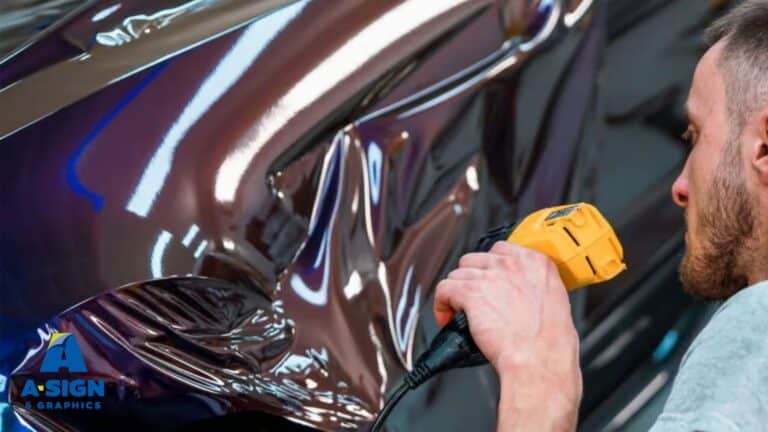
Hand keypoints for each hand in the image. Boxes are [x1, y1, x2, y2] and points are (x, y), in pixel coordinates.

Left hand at [433, 241, 580, 431]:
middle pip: (475, 260)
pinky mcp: (470, 292)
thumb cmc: (550, 342)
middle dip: (471, 279)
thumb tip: (520, 294)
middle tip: (472, 300)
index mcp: (536, 263)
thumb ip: (535, 288)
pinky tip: (446, 317)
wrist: (540, 359)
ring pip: (457, 274)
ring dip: (456, 293)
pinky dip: (441, 304)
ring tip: (458, 312)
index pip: (501, 250)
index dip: (489, 268)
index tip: (488, 281)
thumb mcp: (555, 302)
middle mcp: (511, 264)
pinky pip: (444, 289)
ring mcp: (489, 276)